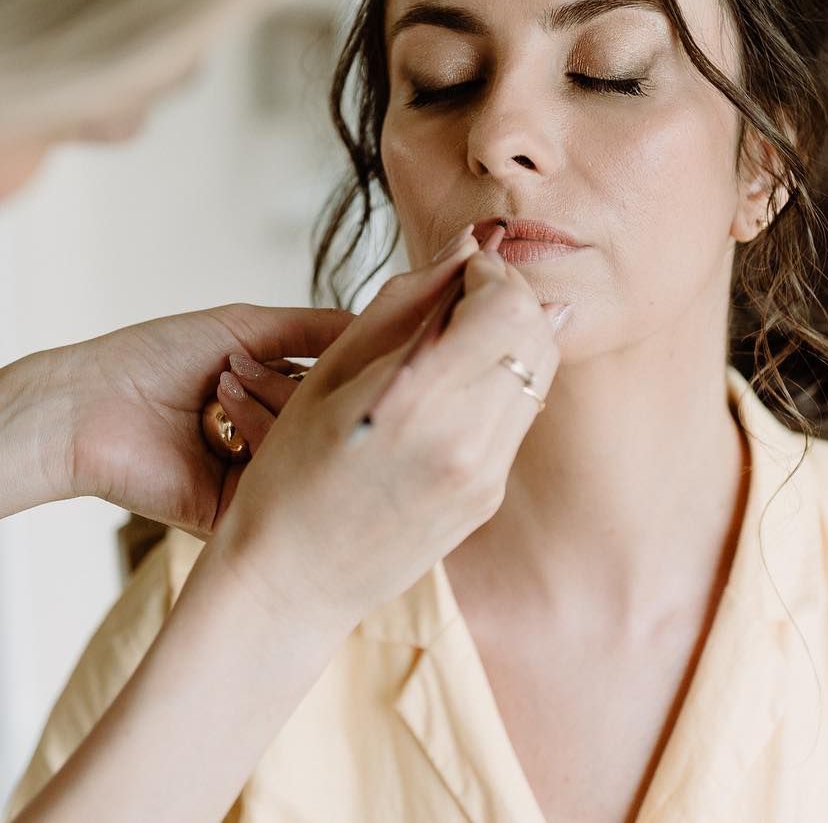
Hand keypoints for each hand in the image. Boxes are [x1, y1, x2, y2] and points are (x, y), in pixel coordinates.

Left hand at [27, 304, 352, 534]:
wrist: (88, 404)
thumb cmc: (153, 358)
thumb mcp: (244, 327)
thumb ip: (313, 328)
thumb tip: (377, 323)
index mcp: (272, 402)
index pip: (335, 394)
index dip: (344, 373)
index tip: (350, 358)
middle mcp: (268, 442)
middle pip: (326, 428)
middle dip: (297, 393)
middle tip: (242, 375)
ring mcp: (252, 480)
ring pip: (307, 459)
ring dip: (272, 416)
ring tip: (221, 393)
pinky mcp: (233, 516)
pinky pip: (277, 493)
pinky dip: (262, 454)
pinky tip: (230, 426)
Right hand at [203, 233, 564, 631]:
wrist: (290, 582)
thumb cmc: (289, 472)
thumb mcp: (331, 372)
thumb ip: (406, 302)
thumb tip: (466, 246)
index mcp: (420, 401)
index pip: (506, 305)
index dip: (491, 272)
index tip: (459, 269)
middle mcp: (467, 442)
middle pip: (536, 333)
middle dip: (509, 297)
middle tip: (464, 292)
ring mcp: (485, 477)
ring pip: (538, 374)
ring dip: (511, 338)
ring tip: (458, 334)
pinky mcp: (488, 498)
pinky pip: (518, 417)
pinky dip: (501, 382)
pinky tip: (454, 383)